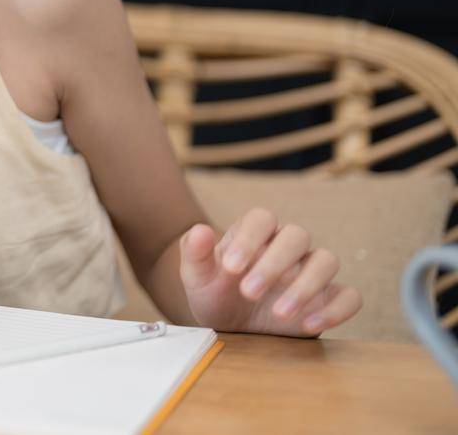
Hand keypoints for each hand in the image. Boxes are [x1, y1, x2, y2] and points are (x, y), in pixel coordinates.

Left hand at [179, 208, 361, 335]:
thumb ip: (194, 253)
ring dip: (305, 286)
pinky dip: (335, 309)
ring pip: (327, 260)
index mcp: (255, 233)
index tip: (230, 269)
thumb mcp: (197, 277)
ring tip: (277, 314)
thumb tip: (199, 230)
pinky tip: (308, 325)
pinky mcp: (329, 299)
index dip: (249, 239)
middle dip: (274, 264)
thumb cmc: (215, 294)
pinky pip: (349, 296)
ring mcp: (311, 271)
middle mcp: (287, 247)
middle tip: (248, 293)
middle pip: (297, 235)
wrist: (230, 326)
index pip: (262, 218)